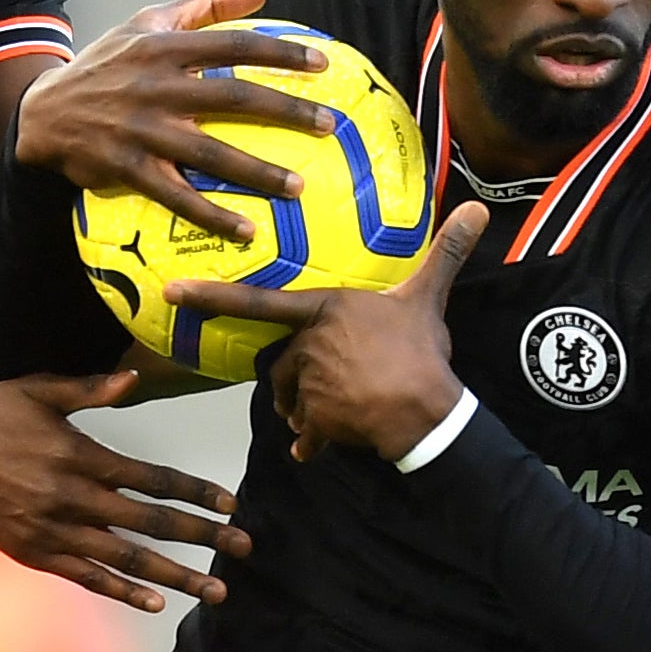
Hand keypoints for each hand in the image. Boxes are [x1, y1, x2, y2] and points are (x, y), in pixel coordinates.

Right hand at [0, 370, 251, 611]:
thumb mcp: (40, 390)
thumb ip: (91, 390)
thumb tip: (137, 380)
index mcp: (79, 453)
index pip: (152, 477)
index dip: (195, 490)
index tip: (230, 502)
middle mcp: (71, 496)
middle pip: (150, 522)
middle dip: (202, 536)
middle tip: (244, 548)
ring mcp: (51, 530)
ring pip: (125, 558)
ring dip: (174, 575)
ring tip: (214, 589)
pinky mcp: (31, 552)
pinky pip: (85, 577)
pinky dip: (121, 591)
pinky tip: (155, 603)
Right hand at [13, 0, 332, 241]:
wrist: (44, 112)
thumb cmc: (107, 64)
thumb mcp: (146, 23)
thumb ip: (203, 6)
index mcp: (164, 47)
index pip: (232, 44)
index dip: (279, 51)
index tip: (322, 63)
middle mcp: (156, 85)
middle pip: (231, 97)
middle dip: (284, 110)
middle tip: (327, 125)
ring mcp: (142, 129)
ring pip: (209, 152)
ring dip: (257, 171)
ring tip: (298, 187)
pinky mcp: (128, 168)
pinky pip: (176, 196)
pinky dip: (211, 215)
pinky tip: (245, 231)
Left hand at [165, 203, 488, 461]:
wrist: (428, 410)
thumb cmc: (422, 350)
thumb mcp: (428, 297)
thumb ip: (444, 254)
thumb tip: (480, 209)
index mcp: (324, 309)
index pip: (257, 300)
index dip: (210, 295)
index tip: (170, 291)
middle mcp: (308, 344)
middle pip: (283, 364)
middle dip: (296, 381)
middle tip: (332, 384)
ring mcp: (308, 383)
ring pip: (294, 400)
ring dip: (308, 409)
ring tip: (341, 408)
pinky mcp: (316, 419)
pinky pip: (307, 434)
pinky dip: (316, 441)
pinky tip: (332, 442)